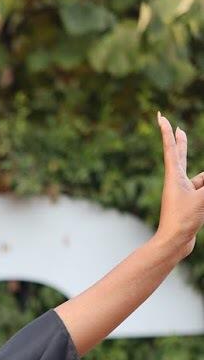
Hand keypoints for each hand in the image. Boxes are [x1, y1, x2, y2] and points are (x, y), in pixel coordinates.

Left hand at [155, 110, 203, 259]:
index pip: (170, 148)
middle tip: (178, 129)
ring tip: (194, 187)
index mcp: (174, 177)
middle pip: (179, 156)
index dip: (167, 131)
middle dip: (180, 142)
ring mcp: (183, 194)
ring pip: (200, 177)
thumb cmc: (183, 220)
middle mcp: (177, 183)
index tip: (160, 117)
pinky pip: (203, 191)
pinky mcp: (189, 204)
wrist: (174, 243)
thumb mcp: (203, 197)